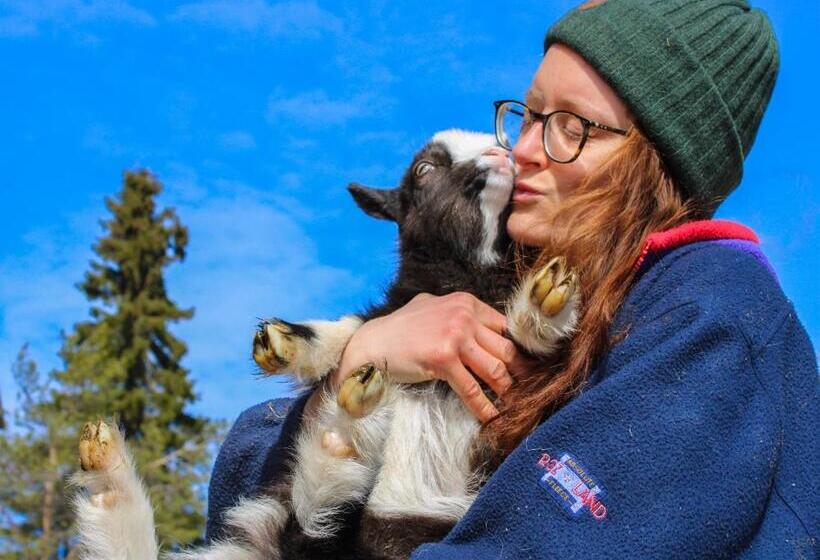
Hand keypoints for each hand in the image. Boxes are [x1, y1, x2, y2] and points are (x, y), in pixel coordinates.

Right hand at [332, 292, 521, 422]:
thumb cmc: (402, 329)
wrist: (372, 343)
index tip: (525, 365)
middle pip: (505, 349)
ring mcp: (454, 337)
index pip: (505, 327)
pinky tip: (491, 417)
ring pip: (495, 369)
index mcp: (466, 302)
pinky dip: (484, 407)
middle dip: (518, 372)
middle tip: (525, 388)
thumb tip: (486, 328)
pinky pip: (472, 389)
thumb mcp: (435, 308)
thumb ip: (460, 313)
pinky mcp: (443, 360)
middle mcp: (464, 316)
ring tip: (511, 403)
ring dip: (506, 390)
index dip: (518, 349)